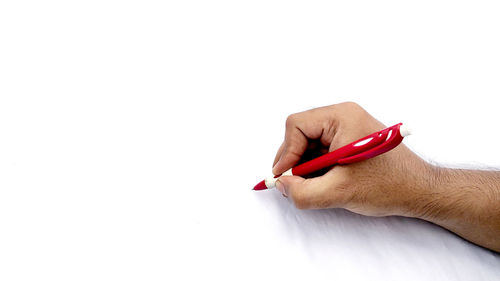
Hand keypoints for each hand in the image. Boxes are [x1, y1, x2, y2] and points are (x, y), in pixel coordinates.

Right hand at [272, 102, 430, 216]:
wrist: (420, 191)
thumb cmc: (388, 186)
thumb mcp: (340, 192)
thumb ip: (303, 192)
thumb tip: (282, 185)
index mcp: (342, 117)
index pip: (296, 125)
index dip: (286, 152)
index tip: (285, 177)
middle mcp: (343, 116)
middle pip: (300, 133)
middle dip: (295, 160)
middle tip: (293, 184)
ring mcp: (347, 126)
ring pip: (309, 143)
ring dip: (305, 166)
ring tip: (314, 186)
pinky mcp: (349, 139)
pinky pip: (321, 149)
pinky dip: (316, 167)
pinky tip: (325, 182)